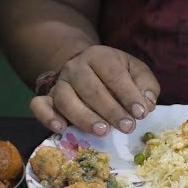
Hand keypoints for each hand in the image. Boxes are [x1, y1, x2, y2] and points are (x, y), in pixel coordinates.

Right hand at [30, 45, 159, 135]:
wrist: (86, 70)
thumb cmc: (116, 75)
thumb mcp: (135, 73)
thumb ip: (145, 86)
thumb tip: (147, 104)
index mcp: (99, 56)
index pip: (114, 74)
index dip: (128, 94)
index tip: (141, 113)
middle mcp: (76, 67)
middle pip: (90, 88)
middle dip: (111, 110)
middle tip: (127, 127)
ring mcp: (59, 83)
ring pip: (66, 99)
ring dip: (84, 117)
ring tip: (103, 131)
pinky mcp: (46, 98)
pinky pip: (39, 105)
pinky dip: (47, 117)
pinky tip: (61, 128)